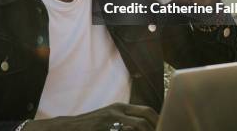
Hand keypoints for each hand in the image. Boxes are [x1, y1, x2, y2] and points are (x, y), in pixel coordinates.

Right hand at [23, 102, 157, 130]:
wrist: (69, 128)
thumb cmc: (91, 127)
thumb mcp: (109, 120)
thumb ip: (125, 121)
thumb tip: (145, 126)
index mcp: (120, 107)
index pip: (147, 111)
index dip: (159, 121)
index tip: (167, 128)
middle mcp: (117, 111)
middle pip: (146, 118)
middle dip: (157, 128)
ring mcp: (110, 120)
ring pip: (138, 126)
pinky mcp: (104, 128)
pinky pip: (125, 130)